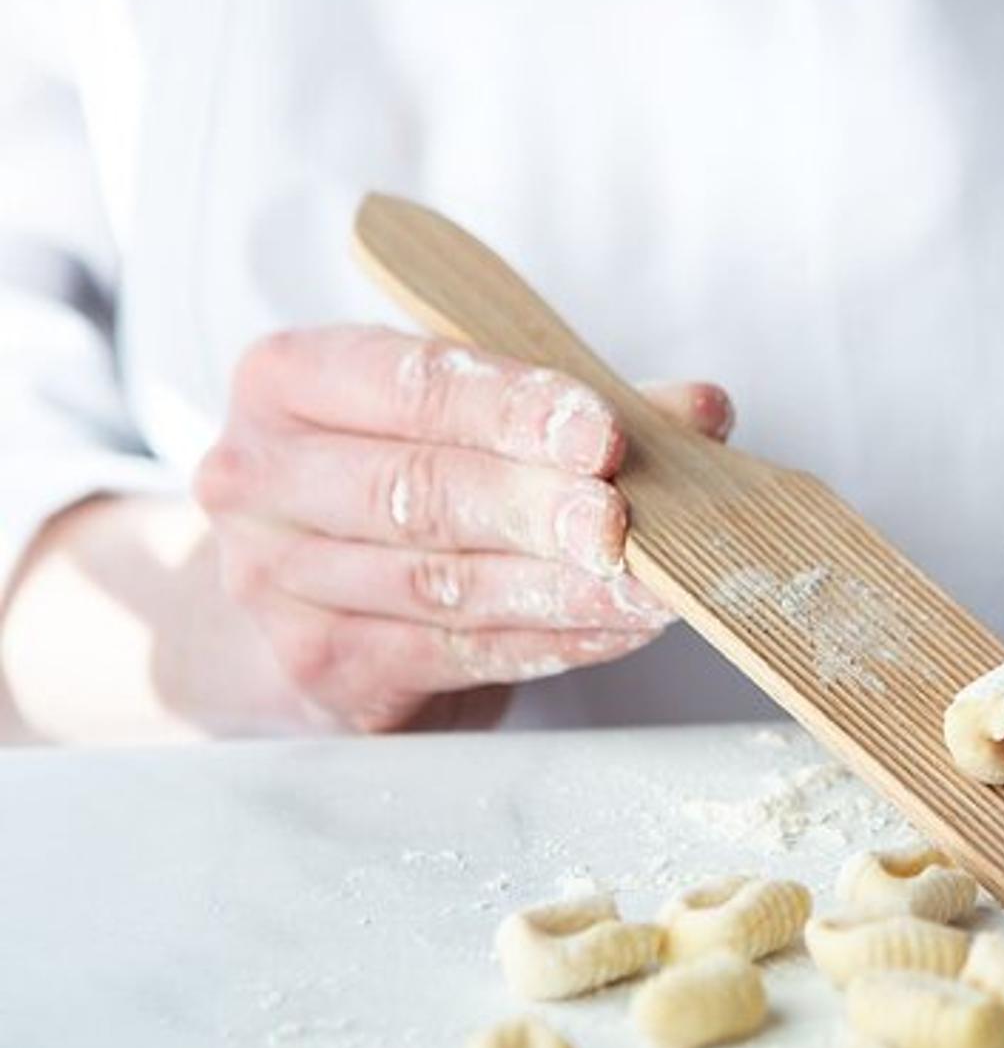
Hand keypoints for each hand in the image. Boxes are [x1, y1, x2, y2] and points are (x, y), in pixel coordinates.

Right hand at [194, 327, 731, 731]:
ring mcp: (275, 581)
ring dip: (561, 588)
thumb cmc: (395, 479)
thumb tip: (700, 409)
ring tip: (649, 585)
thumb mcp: (467, 420)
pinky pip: (453, 653)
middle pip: (418, 491)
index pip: (407, 383)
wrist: (294, 601)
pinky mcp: (319, 667)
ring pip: (442, 583)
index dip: (511, 408)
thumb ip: (579, 407)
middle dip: (538, 509)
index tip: (601, 431)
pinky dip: (550, 641)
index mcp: (289, 380)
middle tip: (622, 522)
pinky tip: (616, 628)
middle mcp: (259, 476)